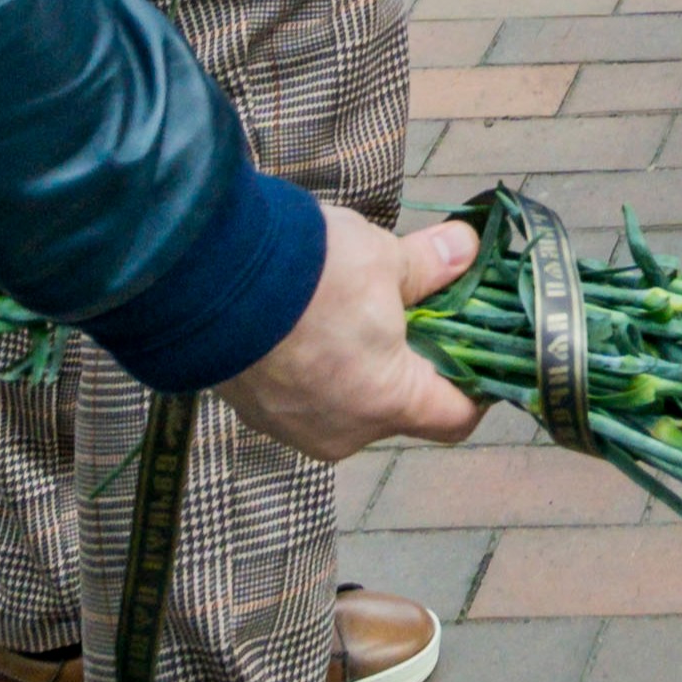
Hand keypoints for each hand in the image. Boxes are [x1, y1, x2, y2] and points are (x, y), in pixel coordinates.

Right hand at [215, 201, 489, 466]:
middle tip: (408, 308)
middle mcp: (344, 431)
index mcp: (389, 402)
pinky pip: (305, 396)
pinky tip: (304, 321)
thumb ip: (432, 265)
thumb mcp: (384, 258)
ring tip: (347, 308)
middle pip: (400, 408)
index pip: (455, 418)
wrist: (206, 278)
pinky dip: (315, 367)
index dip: (475, 385)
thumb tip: (467, 249)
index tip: (475, 346)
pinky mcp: (255, 411)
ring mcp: (294, 426)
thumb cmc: (309, 273)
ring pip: (350, 401)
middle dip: (409, 361)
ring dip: (358, 363)